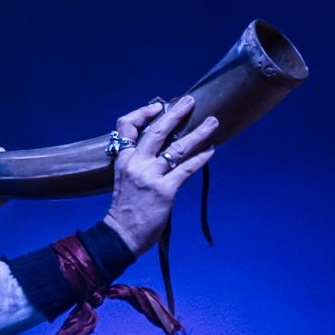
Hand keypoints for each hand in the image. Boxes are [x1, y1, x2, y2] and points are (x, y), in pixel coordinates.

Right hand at [104, 96, 217, 254]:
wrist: (121, 234)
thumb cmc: (125, 208)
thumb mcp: (124, 178)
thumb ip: (139, 162)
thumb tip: (164, 147)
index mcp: (123, 159)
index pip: (126, 126)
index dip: (142, 113)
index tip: (158, 107)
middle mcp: (136, 163)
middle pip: (157, 131)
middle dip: (175, 113)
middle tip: (190, 100)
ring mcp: (150, 176)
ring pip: (178, 148)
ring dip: (199, 133)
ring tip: (213, 122)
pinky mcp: (164, 191)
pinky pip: (186, 169)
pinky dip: (201, 159)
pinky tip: (211, 151)